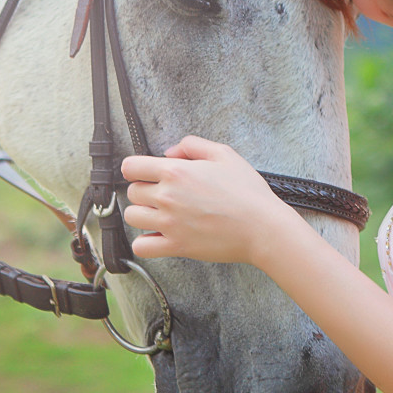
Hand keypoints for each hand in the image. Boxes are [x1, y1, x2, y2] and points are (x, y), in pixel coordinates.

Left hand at [121, 136, 286, 265]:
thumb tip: (169, 153)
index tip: (146, 174)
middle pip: (132, 192)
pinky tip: (159, 236)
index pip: (131, 166)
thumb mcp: (224, 154)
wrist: (262, 226)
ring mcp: (169, 223)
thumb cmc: (247, 192)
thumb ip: (192, 145)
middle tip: (164, 195)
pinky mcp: (176, 246)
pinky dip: (145, 242)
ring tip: (161, 215)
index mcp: (176, 171)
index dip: (137, 169)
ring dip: (143, 214)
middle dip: (145, 191)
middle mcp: (167, 196)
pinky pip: (141, 246)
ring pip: (132, 217)